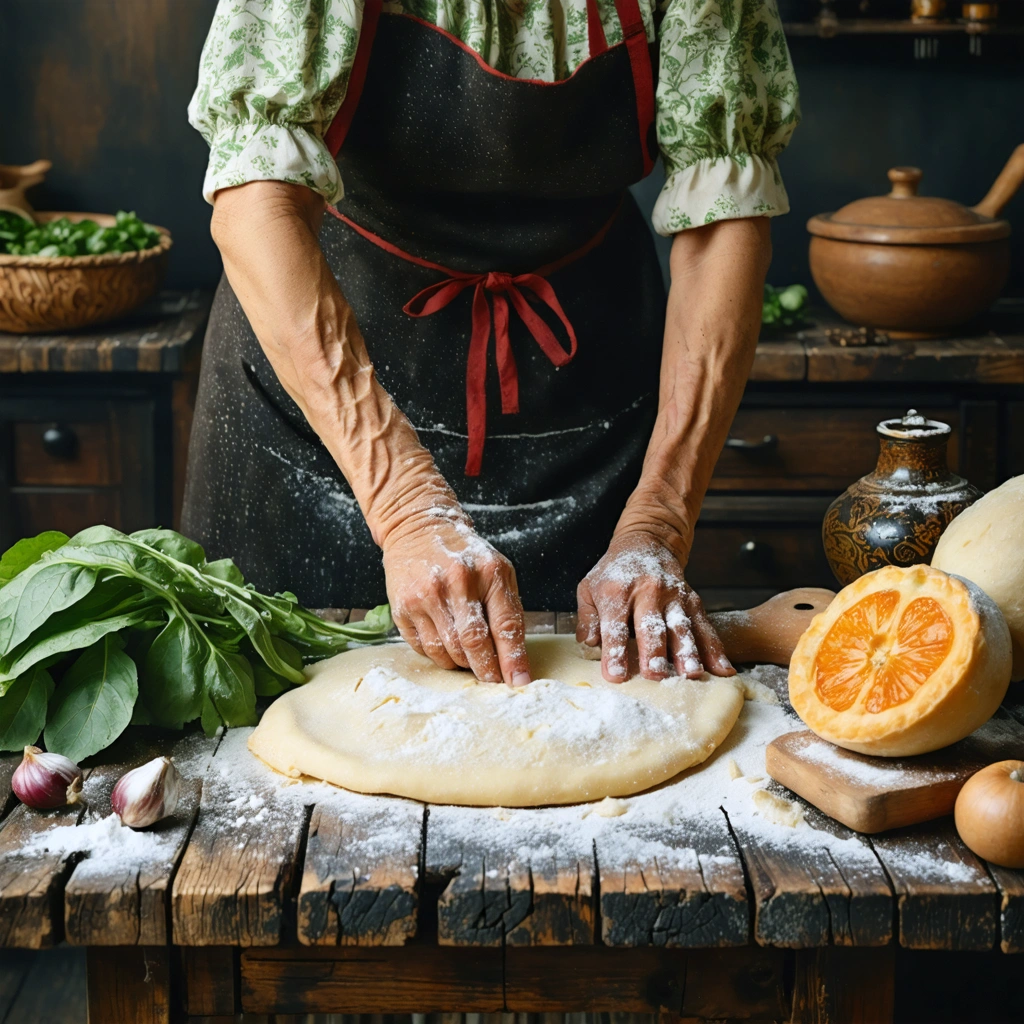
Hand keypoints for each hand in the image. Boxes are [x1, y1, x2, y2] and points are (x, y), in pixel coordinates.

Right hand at [383, 511, 530, 685]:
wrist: (418, 527)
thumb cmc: (464, 554)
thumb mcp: (496, 570)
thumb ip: (508, 608)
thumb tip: (515, 658)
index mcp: (488, 572)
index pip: (505, 625)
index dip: (513, 659)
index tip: (519, 682)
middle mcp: (456, 583)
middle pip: (473, 644)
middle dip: (486, 670)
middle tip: (493, 680)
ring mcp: (425, 596)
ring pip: (447, 651)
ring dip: (462, 664)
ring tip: (469, 661)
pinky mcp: (402, 607)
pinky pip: (424, 648)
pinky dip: (438, 656)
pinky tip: (445, 647)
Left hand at [576, 531, 734, 682]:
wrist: (646, 542)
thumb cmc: (614, 573)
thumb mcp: (589, 588)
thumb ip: (588, 618)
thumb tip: (588, 643)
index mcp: (616, 591)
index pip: (615, 626)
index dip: (614, 651)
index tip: (615, 674)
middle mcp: (647, 592)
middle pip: (651, 626)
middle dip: (654, 651)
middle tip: (655, 675)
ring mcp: (673, 595)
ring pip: (682, 627)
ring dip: (687, 652)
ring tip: (691, 674)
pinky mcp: (692, 600)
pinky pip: (705, 626)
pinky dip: (715, 649)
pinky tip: (722, 668)